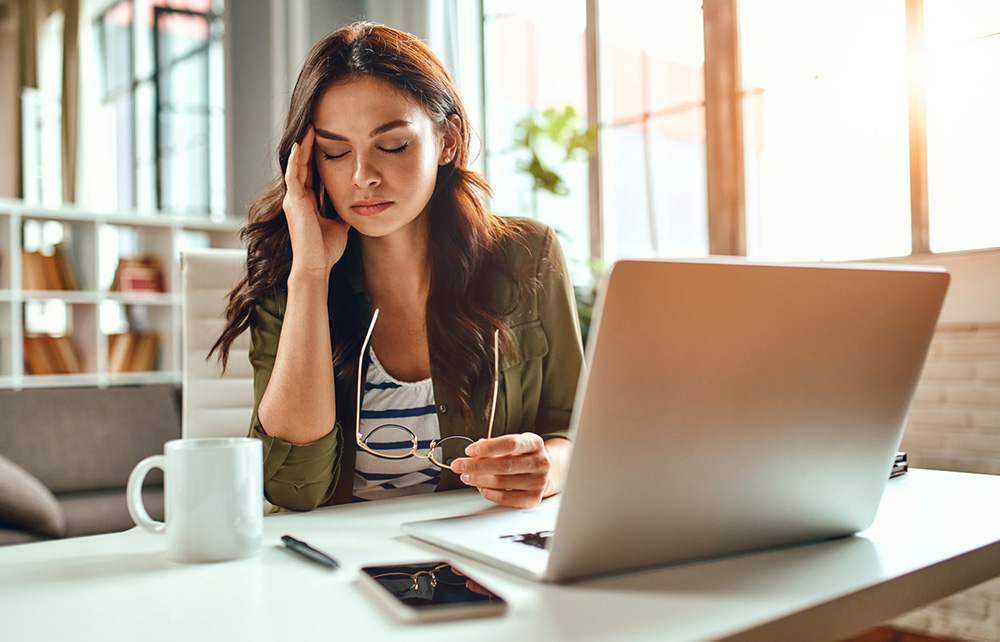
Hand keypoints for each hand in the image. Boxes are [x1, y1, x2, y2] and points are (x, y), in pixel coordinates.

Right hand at [283, 125, 349, 275]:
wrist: (316, 265)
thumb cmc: (325, 250)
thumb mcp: (339, 225)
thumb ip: (342, 212)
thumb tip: (355, 204)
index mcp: (307, 203)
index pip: (311, 173)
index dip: (316, 157)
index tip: (324, 140)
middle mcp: (297, 198)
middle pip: (302, 165)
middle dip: (308, 146)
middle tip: (314, 125)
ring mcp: (294, 200)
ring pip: (296, 166)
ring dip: (301, 147)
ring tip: (308, 128)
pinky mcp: (294, 202)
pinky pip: (293, 176)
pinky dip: (295, 160)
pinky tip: (299, 146)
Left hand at [451, 434, 553, 508]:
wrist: (543, 473)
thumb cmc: (522, 457)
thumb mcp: (513, 445)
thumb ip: (494, 447)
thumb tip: (473, 454)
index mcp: (535, 443)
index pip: (510, 444)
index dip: (488, 447)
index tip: (469, 450)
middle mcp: (540, 462)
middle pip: (504, 465)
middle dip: (477, 466)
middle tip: (460, 465)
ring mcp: (538, 482)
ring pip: (502, 482)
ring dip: (478, 479)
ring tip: (466, 476)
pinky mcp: (533, 498)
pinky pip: (505, 498)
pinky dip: (488, 492)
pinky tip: (480, 487)